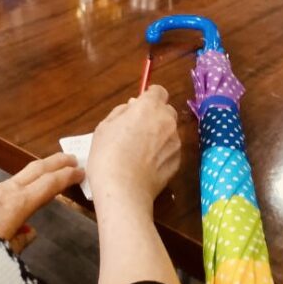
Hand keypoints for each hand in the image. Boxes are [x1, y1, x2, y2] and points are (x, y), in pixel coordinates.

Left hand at [0, 153, 82, 238]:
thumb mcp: (2, 253)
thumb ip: (19, 241)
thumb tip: (29, 232)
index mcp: (16, 205)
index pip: (49, 185)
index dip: (66, 177)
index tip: (80, 170)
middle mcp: (3, 192)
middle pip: (35, 170)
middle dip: (54, 162)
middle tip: (70, 158)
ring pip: (13, 181)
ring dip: (30, 179)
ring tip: (39, 186)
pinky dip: (5, 196)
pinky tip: (1, 211)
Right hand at [88, 84, 180, 211]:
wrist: (123, 192)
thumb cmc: (108, 156)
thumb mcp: (104, 127)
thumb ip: (121, 111)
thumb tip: (132, 106)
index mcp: (149, 107)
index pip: (159, 91)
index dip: (149, 97)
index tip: (140, 107)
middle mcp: (167, 120)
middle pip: (167, 110)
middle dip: (156, 116)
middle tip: (139, 131)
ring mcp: (175, 142)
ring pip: (170, 131)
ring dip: (160, 135)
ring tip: (142, 152)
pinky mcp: (178, 162)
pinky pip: (171, 150)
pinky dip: (163, 154)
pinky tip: (147, 165)